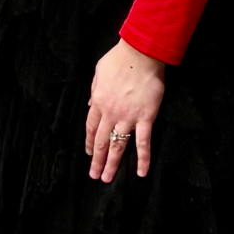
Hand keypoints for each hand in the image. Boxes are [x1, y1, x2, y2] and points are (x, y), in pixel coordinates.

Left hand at [85, 38, 165, 181]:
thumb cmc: (119, 60)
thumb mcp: (98, 72)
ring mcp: (128, 117)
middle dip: (97, 160)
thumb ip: (94, 90)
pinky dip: (143, 159)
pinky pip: (143, 142)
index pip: (91, 127)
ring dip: (112, 164)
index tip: (89, 154)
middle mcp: (110, 112)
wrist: (140, 54)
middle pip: (101, 140)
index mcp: (98, 101)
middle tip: (95, 175)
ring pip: (118, 145)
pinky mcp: (145, 118)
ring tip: (107, 178)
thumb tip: (89, 106)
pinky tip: (141, 173)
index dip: (89, 142)